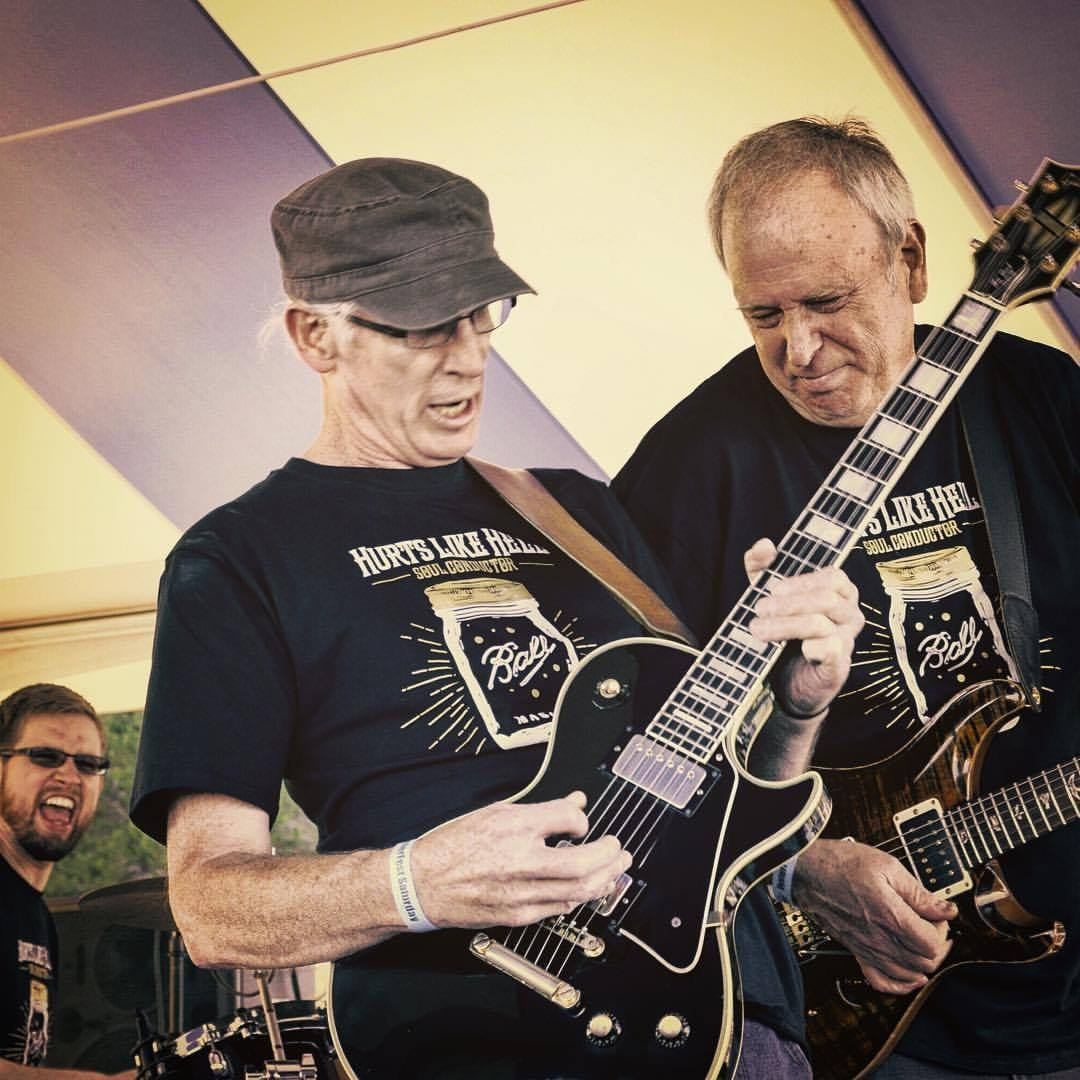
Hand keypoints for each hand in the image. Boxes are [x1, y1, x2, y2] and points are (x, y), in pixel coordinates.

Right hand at [410, 791, 630, 928]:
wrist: (422, 883)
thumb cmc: (453, 845)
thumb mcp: (495, 813)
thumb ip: (540, 810)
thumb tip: (574, 802)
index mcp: (512, 826)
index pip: (567, 819)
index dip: (581, 819)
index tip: (579, 821)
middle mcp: (518, 860)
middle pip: (583, 863)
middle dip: (611, 856)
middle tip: (620, 848)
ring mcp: (519, 892)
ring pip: (578, 891)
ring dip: (605, 879)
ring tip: (615, 869)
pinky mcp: (517, 916)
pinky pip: (560, 908)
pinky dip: (579, 896)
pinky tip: (587, 888)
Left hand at [744, 537, 863, 716]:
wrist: (783, 683)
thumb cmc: (782, 633)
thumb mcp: (768, 596)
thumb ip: (762, 568)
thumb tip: (764, 544)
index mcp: (839, 594)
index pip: (833, 576)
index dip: (802, 580)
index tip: (773, 589)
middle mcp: (850, 615)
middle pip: (826, 598)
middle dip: (787, 603)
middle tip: (759, 610)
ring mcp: (847, 641)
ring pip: (821, 622)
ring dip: (784, 624)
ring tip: (758, 629)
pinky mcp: (838, 667)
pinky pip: (831, 649)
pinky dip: (809, 646)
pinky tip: (795, 649)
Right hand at [794, 837, 956, 992]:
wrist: (807, 871)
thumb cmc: (841, 864)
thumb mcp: (886, 866)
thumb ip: (918, 892)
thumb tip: (946, 909)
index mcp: (890, 916)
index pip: (933, 943)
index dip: (942, 929)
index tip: (938, 915)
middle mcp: (880, 938)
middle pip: (925, 962)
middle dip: (937, 945)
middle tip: (932, 925)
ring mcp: (867, 948)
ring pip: (908, 975)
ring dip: (923, 963)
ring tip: (922, 943)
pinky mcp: (855, 951)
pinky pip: (881, 982)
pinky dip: (900, 985)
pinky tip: (908, 975)